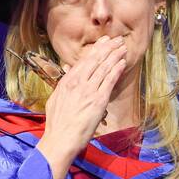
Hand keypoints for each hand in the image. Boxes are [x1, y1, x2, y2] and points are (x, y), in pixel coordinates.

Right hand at [35, 35, 127, 178]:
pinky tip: (122, 62)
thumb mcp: (56, 99)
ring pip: (104, 68)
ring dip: (115, 56)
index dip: (96, 50)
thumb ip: (63, 83)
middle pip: (95, 60)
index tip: (103, 42)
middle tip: (117, 40)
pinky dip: (116, 70)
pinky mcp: (98, 101)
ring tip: (123, 47)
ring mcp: (88, 91)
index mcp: (67, 82)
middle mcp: (78, 83)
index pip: (84, 61)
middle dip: (107, 48)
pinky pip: (109, 81)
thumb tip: (67, 69)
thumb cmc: (57, 123)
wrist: (61, 138)